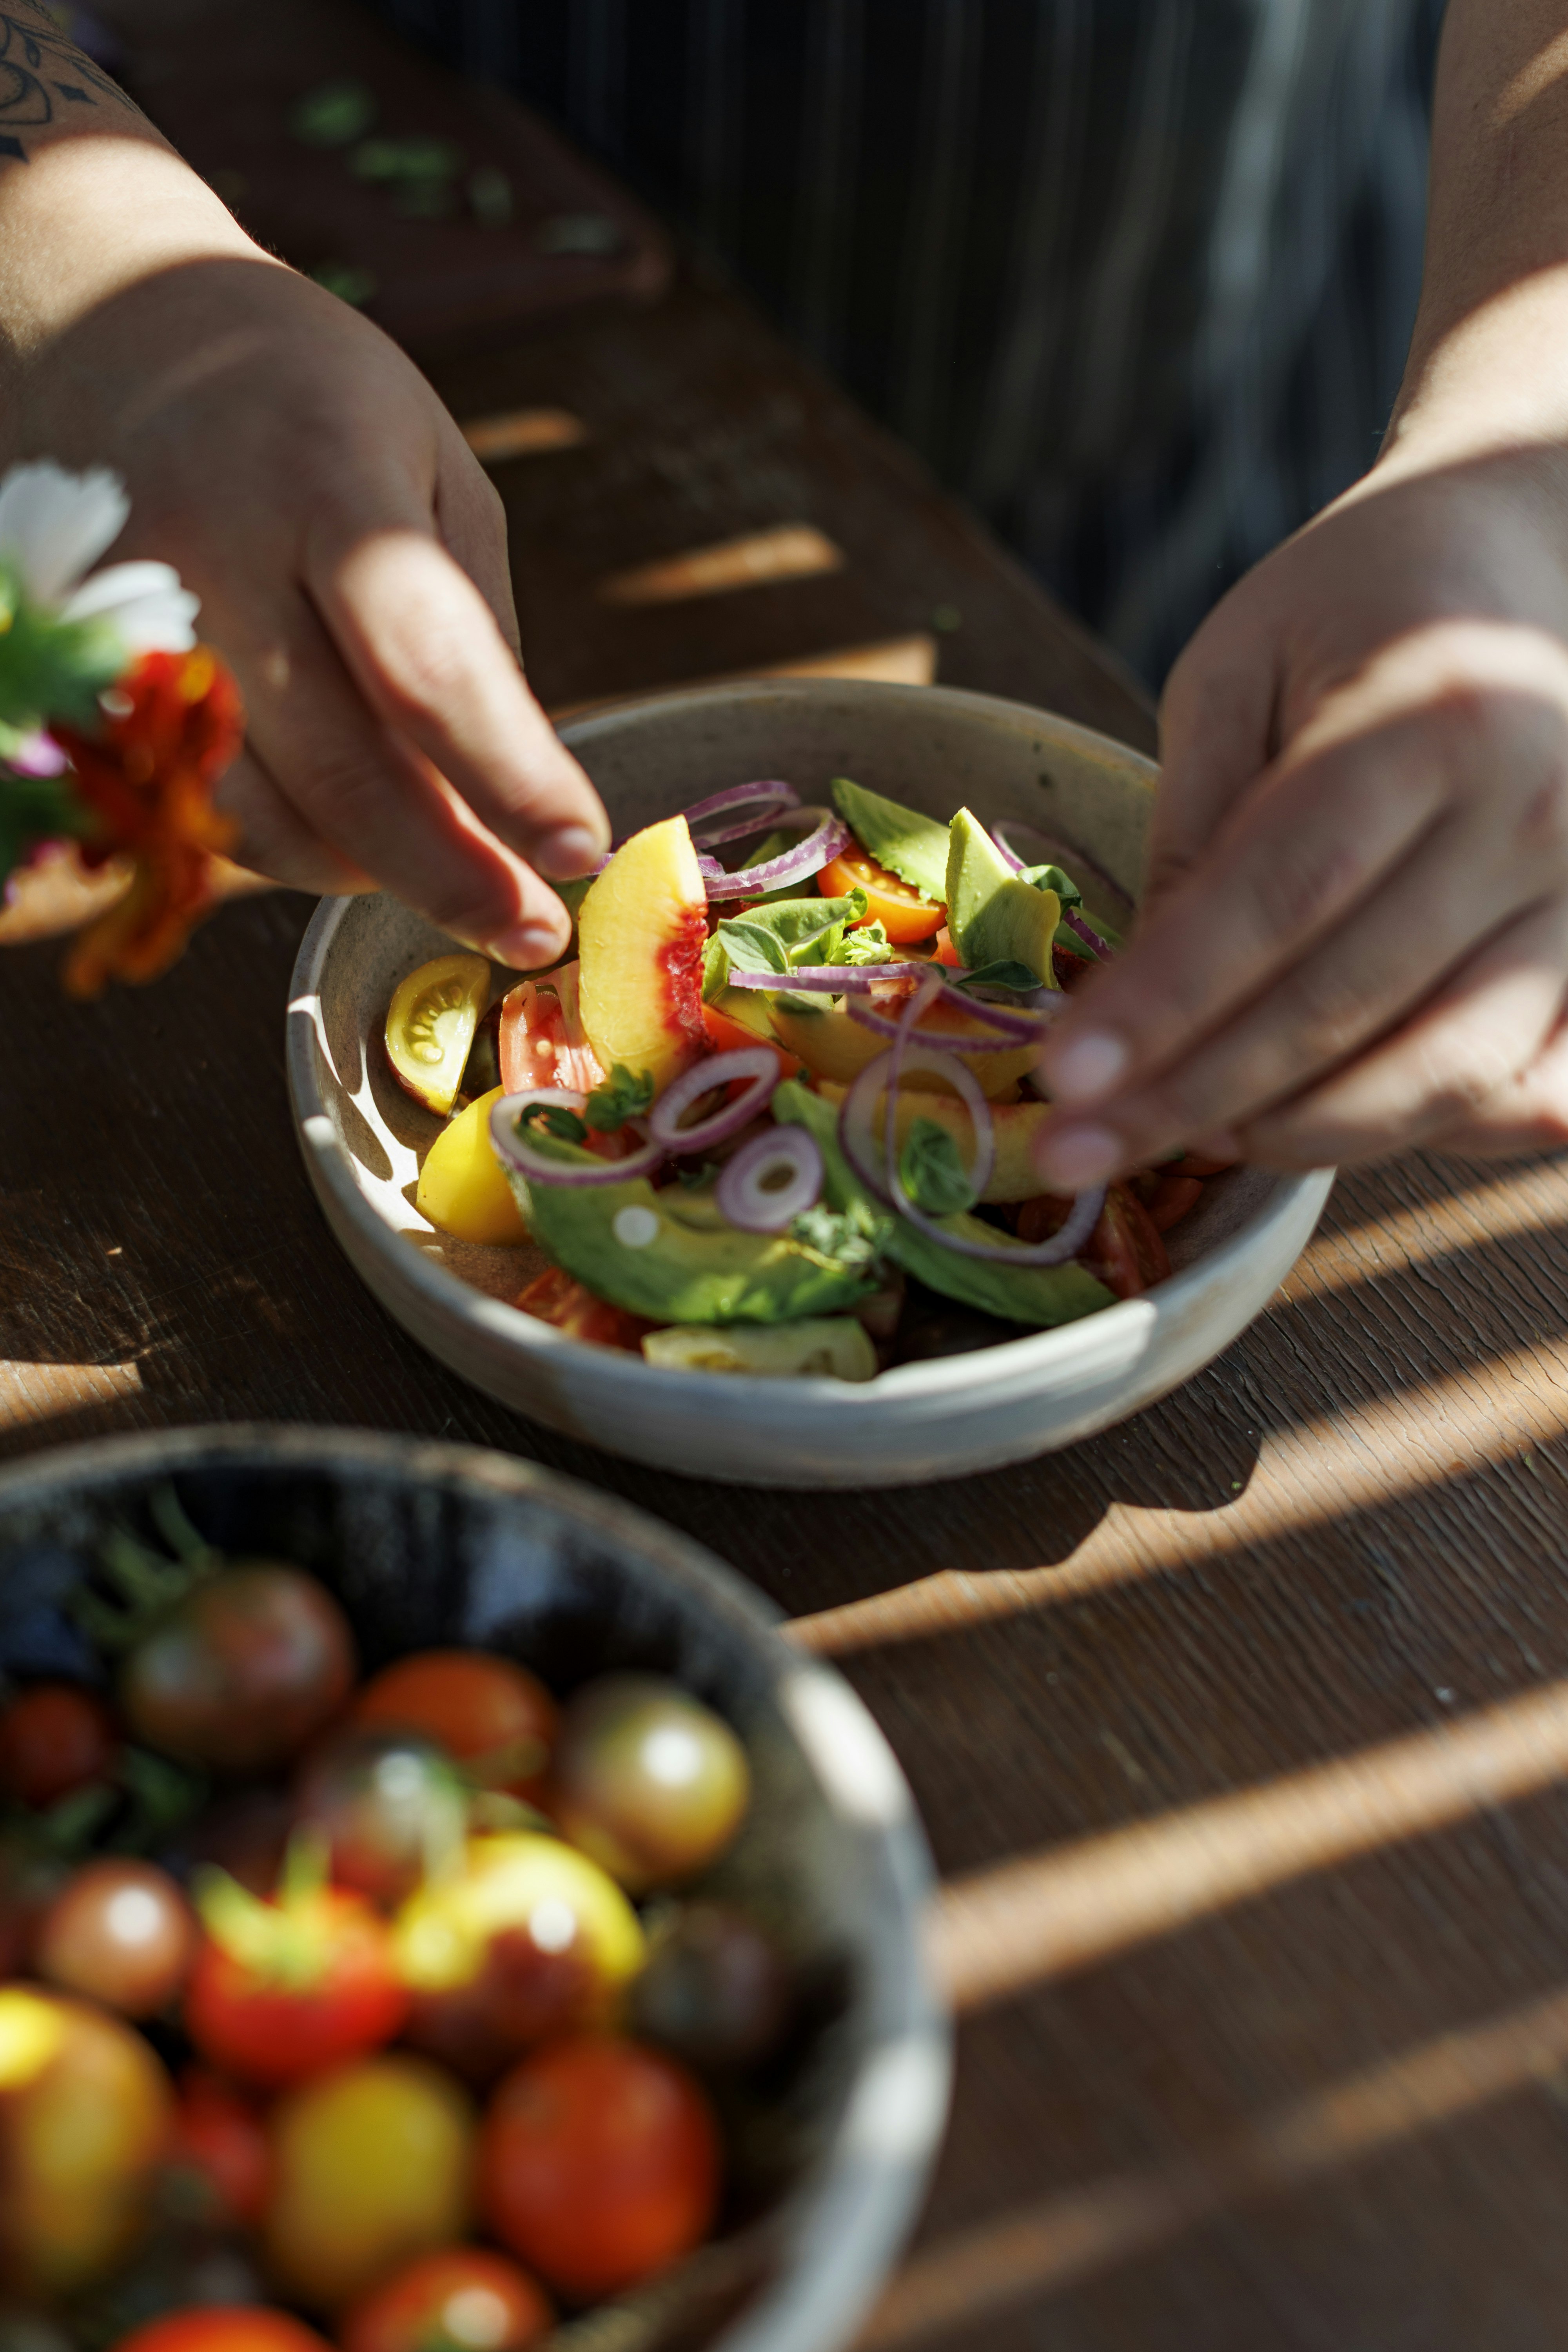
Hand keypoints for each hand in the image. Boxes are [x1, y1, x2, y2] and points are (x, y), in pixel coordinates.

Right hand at [14, 253, 608, 965]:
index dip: (510, 777)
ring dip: (371, 874)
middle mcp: (209, 559)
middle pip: (340, 773)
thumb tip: (512, 792)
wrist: (102, 318)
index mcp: (321, 484)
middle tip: (537, 933)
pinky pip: (201, 806)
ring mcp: (126, 625)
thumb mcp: (430, 465)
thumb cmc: (305, 398)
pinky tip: (356, 834)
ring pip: (260, 818)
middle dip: (452, 876)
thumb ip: (473, 627)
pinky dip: (291, 843)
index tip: (583, 849)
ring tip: (456, 876)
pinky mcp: (81, 674)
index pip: (425, 669)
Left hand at [1034, 443, 1567, 1183]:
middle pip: (1346, 1002)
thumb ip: (1195, 829)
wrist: (1530, 553)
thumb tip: (1138, 1003)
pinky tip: (1328, 1134)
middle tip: (1071, 1156)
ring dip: (1303, 1136)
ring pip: (1445, 1075)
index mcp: (1432, 720)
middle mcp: (1533, 817)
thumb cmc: (1360, 604)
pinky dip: (1434, 1137)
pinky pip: (1533, 1089)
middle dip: (1194, 1096)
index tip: (1061, 1077)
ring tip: (1183, 1150)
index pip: (1278, 896)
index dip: (1165, 1001)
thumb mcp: (1238, 672)